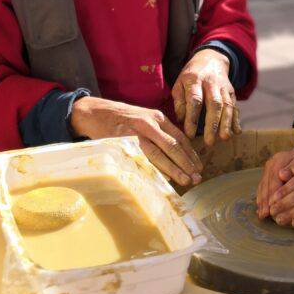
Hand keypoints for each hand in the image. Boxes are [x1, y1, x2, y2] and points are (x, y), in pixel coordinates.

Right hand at [70, 96, 201, 185]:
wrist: (95, 112)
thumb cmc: (122, 119)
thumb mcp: (144, 118)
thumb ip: (159, 132)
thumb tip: (175, 153)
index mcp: (157, 118)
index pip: (179, 137)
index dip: (190, 153)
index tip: (198, 166)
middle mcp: (150, 124)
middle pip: (173, 146)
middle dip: (187, 163)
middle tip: (197, 177)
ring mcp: (137, 132)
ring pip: (159, 153)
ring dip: (174, 169)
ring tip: (186, 180)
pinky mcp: (124, 141)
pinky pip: (142, 158)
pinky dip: (153, 169)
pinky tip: (162, 178)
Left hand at [171, 48, 240, 146]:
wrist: (210, 58)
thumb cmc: (191, 76)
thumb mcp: (179, 84)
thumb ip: (179, 102)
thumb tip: (182, 121)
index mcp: (194, 80)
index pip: (195, 100)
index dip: (192, 118)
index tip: (189, 135)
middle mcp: (211, 83)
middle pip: (214, 104)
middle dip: (212, 124)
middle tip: (209, 142)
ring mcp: (223, 87)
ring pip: (227, 105)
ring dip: (227, 123)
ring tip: (224, 138)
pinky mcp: (232, 91)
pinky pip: (235, 106)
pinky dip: (236, 119)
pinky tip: (236, 131)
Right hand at [256, 149, 293, 218]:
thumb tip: (281, 174)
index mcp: (281, 158)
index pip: (274, 177)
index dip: (272, 193)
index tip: (272, 206)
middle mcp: (272, 162)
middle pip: (266, 183)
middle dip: (265, 200)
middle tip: (265, 214)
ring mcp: (268, 168)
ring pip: (262, 186)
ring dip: (261, 201)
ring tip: (262, 215)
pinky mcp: (266, 174)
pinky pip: (262, 187)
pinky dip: (261, 199)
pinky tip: (260, 209)